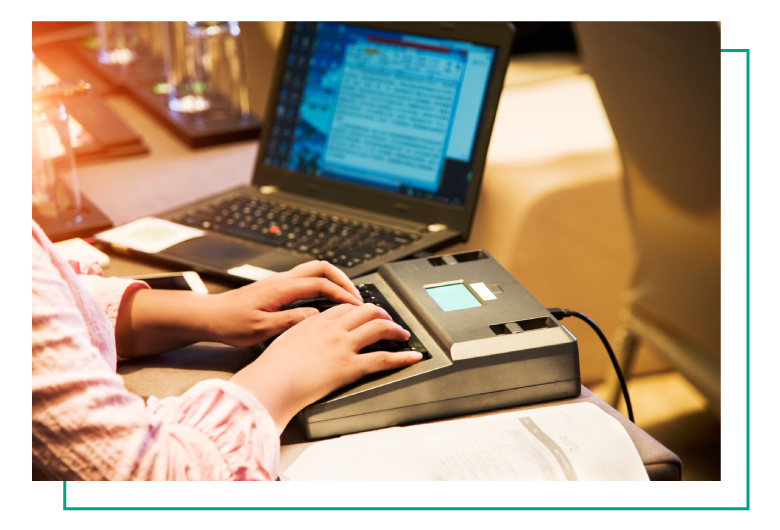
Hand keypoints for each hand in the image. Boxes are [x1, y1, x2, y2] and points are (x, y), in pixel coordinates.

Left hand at [206, 260, 363, 346]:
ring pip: (315, 270)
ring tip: (345, 297)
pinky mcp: (277, 286)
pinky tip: (326, 300)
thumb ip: (290, 321)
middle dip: (343, 279)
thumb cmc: (231, 323)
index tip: (355, 306)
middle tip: (356, 297)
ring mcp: (280, 281)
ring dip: (333, 280)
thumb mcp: (261, 329)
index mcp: (281, 289)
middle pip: (322, 267)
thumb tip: (316, 316)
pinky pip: (306, 278)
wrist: (210, 316)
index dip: (341, 294)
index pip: (320, 284)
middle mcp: (282, 280)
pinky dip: (322, 284)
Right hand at [230, 303, 422, 433]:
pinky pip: (383, 358)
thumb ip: (297, 334)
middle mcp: (332, 329)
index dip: (359, 309)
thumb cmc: (271, 369)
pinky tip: (412, 357)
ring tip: (403, 334)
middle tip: (389, 320)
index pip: (344, 307)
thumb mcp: (282, 341)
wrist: (270, 383)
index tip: (364, 313)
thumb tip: (302, 338)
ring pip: (378, 327)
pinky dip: (402, 357)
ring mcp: (343, 345)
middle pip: (365, 310)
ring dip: (395, 329)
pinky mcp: (350, 366)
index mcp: (315, 322)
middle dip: (382, 313)